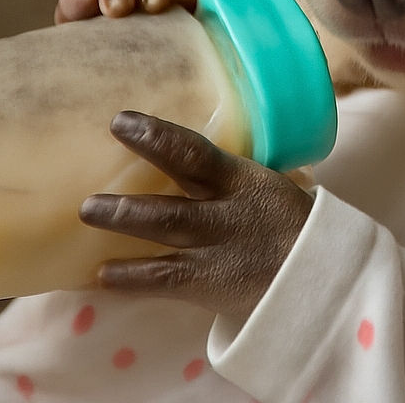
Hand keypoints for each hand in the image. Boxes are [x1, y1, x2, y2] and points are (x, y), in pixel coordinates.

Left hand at [79, 112, 312, 321]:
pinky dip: (133, 277)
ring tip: (90, 210)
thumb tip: (171, 151)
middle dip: (137, 176)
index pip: (197, 151)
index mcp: (243, 179)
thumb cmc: (284, 222)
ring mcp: (218, 246)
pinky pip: (166, 278)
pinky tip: (102, 274)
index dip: (158, 135)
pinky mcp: (210, 282)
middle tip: (94, 174)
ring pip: (167, 229)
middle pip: (177, 189)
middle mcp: (228, 209)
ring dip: (126, 219)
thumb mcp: (261, 185)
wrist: (313, 272)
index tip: (122, 122)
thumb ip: (222, 174)